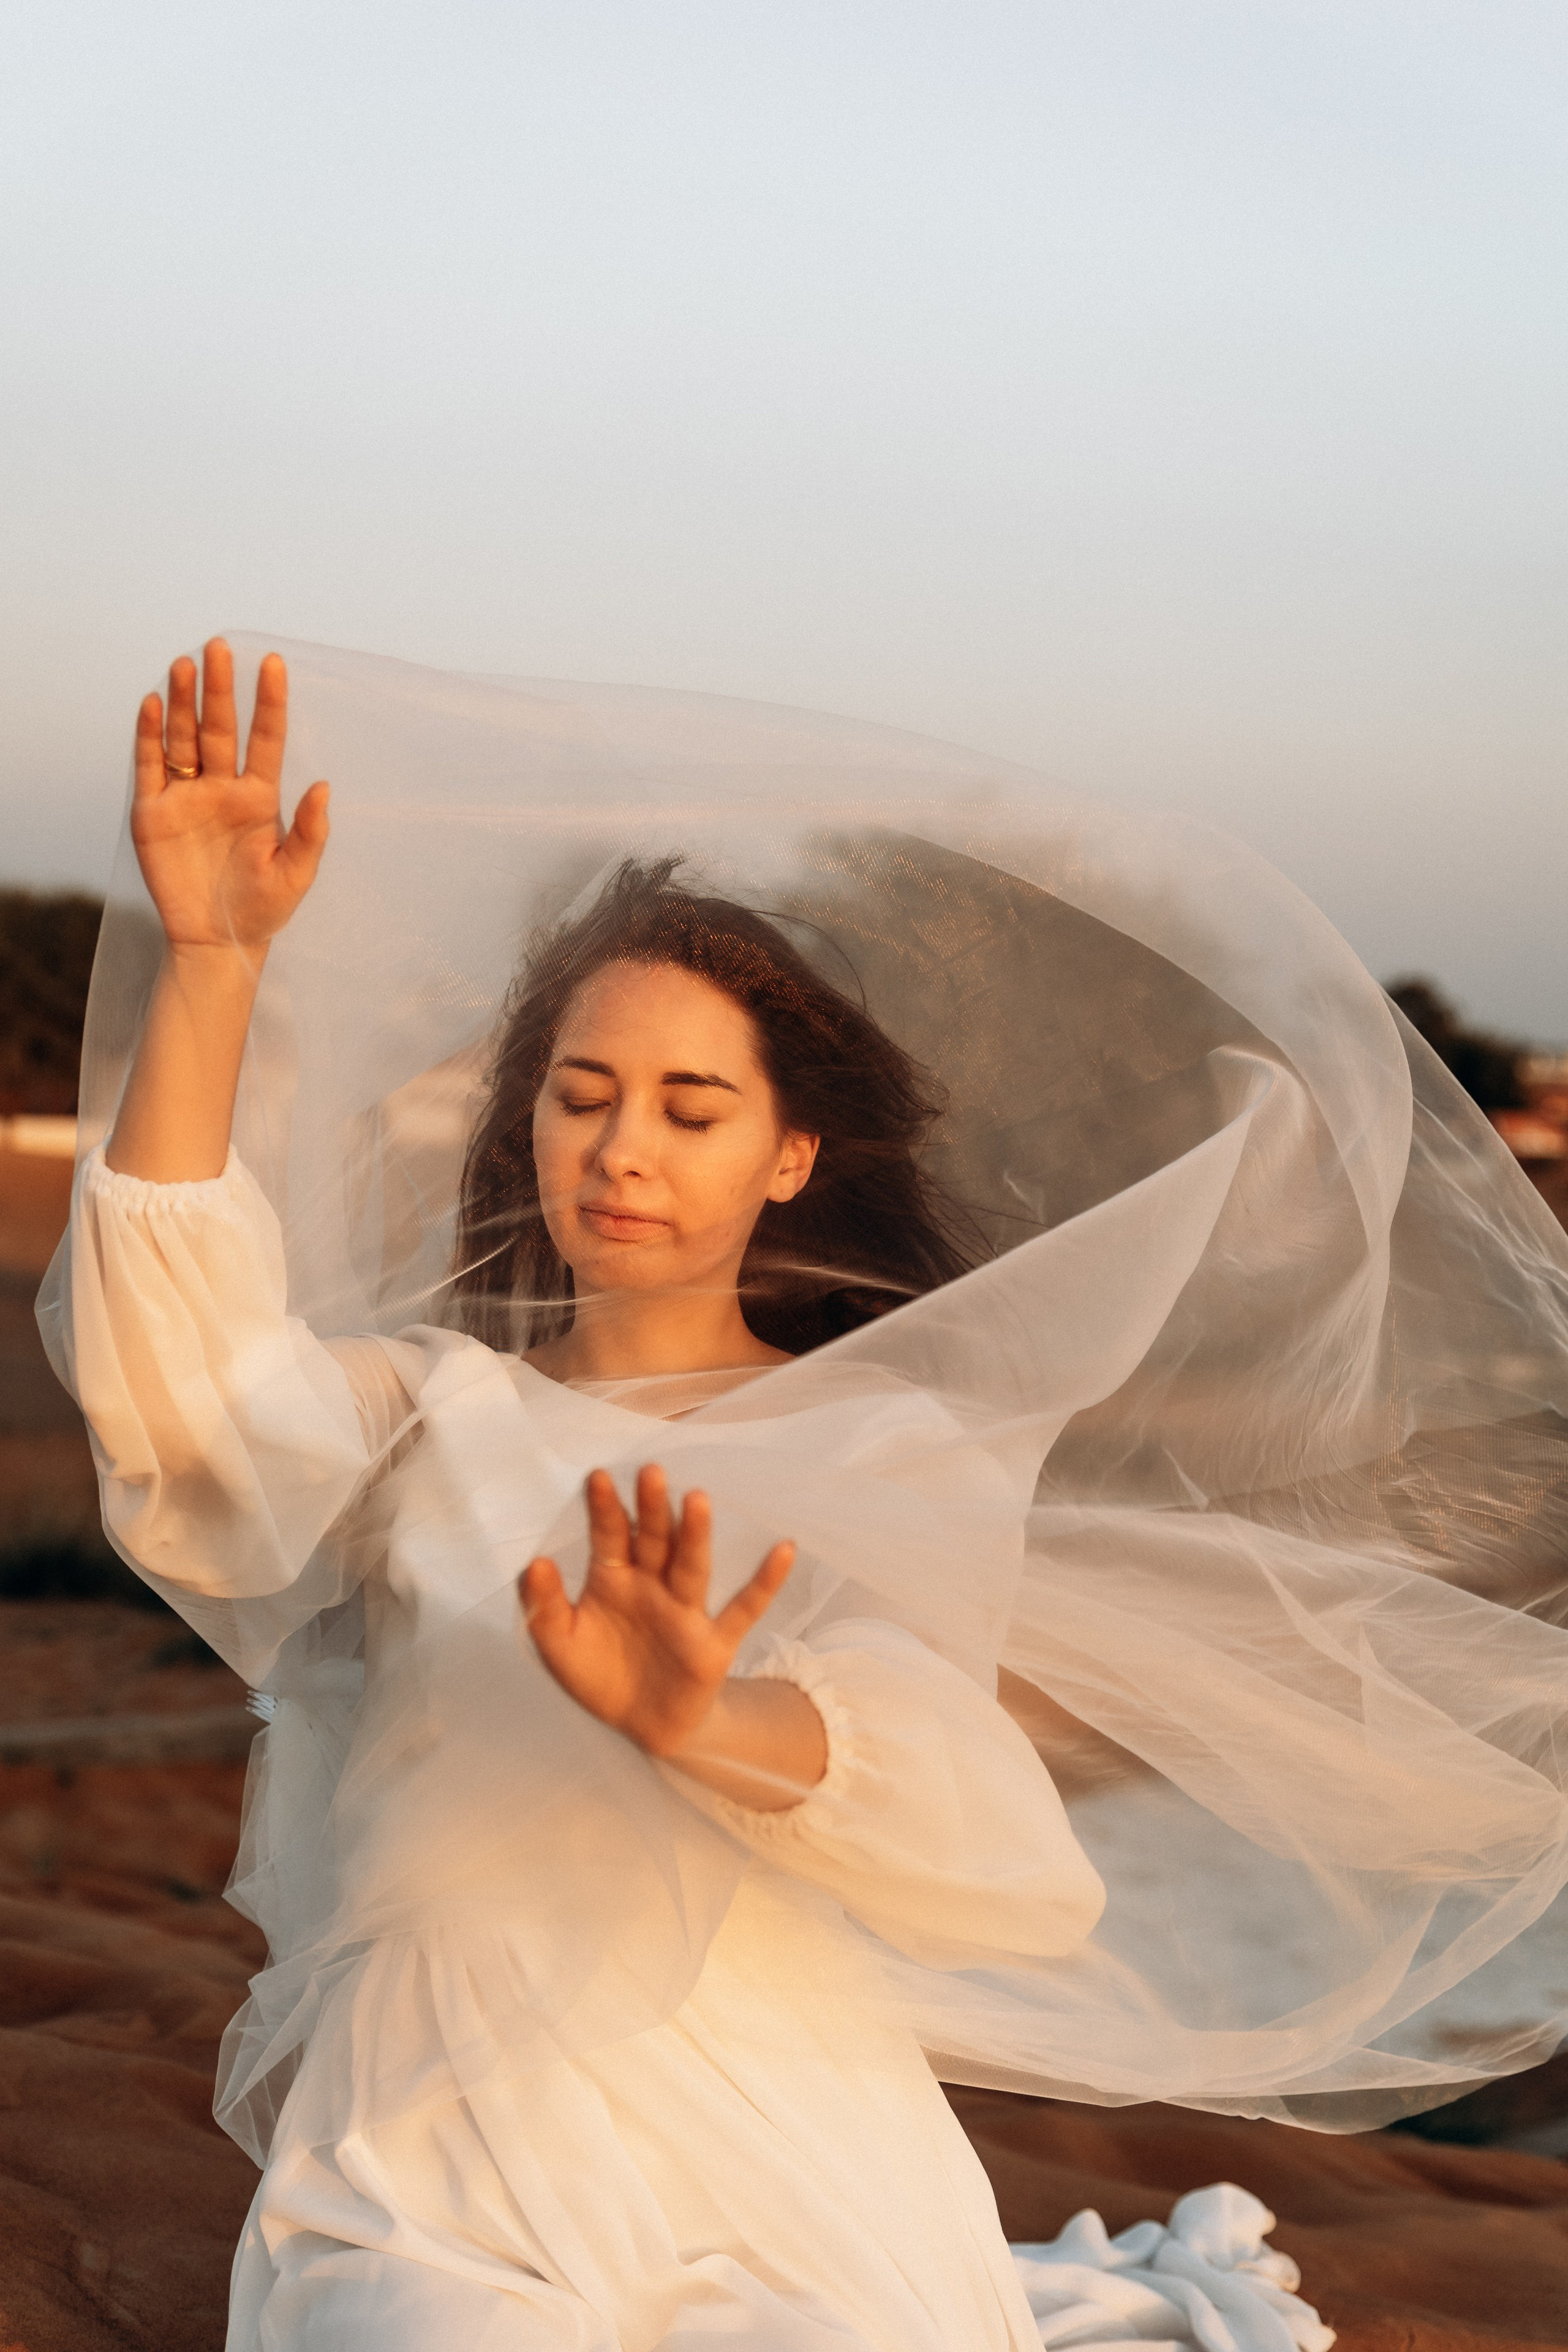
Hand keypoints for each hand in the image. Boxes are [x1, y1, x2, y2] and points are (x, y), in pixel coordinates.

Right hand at [132, 638, 328, 952]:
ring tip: (184, 664)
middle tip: (218, 647)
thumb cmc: (263, 910)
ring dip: (183, 702)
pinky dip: (149, 736)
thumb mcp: (295, 875)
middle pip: (220, 729)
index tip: (274, 663)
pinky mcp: (153, 813)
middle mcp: (222, 789)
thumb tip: (324, 786)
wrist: (216, 942)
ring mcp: (186, 797)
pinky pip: (150, 766)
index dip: (269, 702)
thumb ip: (309, 832)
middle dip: (220, 689)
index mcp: (260, 798)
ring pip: (184, 739)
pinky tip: (151, 705)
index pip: (266, 739)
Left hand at [520, 1465, 795, 1758]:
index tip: (596, 1477)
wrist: (642, 1727)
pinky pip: (744, 1609)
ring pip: (692, 1566)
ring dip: (695, 1535)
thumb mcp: (558, 1645)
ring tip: (697, 1499)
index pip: (609, 1535)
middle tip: (650, 1471)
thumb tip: (535, 1563)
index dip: (603, 1509)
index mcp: (613, 1578)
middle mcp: (652, 1585)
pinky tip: (784, 1548)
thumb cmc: (599, 1675)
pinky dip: (765, 1583)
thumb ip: (543, 1606)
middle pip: (653, 1539)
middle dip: (651, 1508)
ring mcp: (686, 1611)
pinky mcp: (714, 1643)